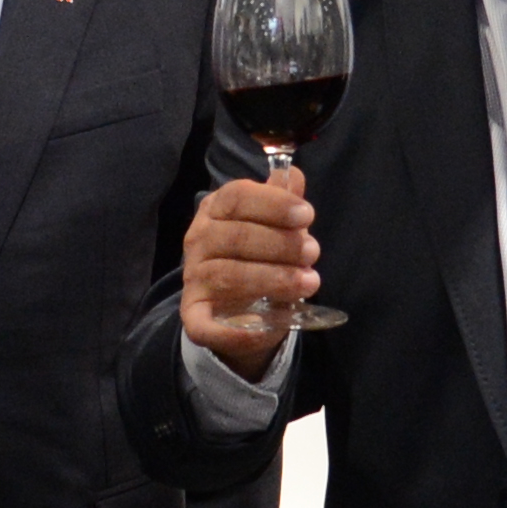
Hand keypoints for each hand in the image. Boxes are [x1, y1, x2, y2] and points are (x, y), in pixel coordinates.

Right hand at [176, 170, 316, 377]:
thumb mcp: (272, 225)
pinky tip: (266, 328)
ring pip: (228, 276)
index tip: (307, 215)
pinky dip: (234, 331)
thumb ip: (281, 202)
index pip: (237, 196)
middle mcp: (198, 240)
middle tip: (313, 252)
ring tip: (308, 282)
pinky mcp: (194, 317)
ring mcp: (193, 280)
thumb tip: (294, 176)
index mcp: (215, 209)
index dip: (273, 204)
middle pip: (236, 236)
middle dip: (280, 244)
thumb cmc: (259, 254)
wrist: (239, 306)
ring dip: (272, 279)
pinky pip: (206, 326)